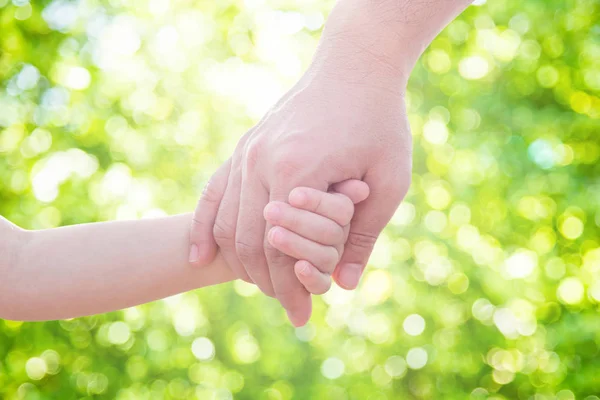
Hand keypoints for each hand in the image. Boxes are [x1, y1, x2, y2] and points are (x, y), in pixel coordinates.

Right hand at [189, 70, 411, 325]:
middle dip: (269, 283)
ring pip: (227, 224)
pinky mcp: (243, 147)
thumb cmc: (378, 121)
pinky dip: (204, 229)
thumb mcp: (388, 180)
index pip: (284, 251)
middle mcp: (260, 163)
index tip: (304, 316)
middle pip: (250, 243)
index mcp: (297, 172)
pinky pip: (213, 195)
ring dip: (241, 263)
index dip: (294, 289)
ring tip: (261, 288)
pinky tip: (199, 256)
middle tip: (288, 308)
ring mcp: (246, 153)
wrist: (354, 65)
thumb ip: (364, 235)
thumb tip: (345, 285)